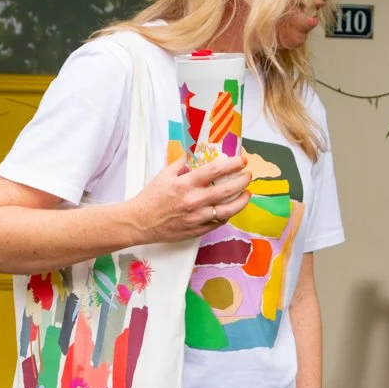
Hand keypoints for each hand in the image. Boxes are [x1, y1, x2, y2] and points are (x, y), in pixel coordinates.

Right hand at [126, 152, 250, 244]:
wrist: (139, 222)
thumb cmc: (150, 198)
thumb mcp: (163, 175)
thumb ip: (180, 164)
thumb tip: (193, 156)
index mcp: (185, 184)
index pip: (215, 170)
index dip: (233, 164)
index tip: (242, 161)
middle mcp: (193, 200)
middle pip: (227, 190)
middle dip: (242, 181)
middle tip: (248, 176)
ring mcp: (196, 217)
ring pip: (227, 210)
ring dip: (241, 201)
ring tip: (246, 194)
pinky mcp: (196, 230)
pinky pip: (218, 223)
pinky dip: (227, 215)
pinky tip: (230, 208)